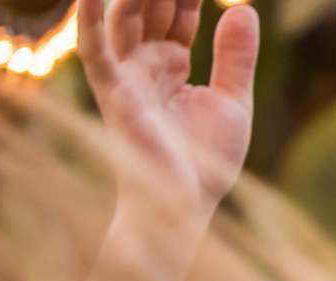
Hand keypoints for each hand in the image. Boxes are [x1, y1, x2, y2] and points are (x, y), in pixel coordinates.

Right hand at [77, 0, 258, 219]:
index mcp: (170, 63)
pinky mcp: (115, 92)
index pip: (176, 11)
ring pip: (126, 16)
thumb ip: (235, 56)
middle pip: (149, 5)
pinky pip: (97, 50)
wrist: (186, 206)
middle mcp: (144, 62)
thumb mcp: (232, 101)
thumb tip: (243, 8)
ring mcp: (127, 74)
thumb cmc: (206, 162)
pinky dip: (92, 19)